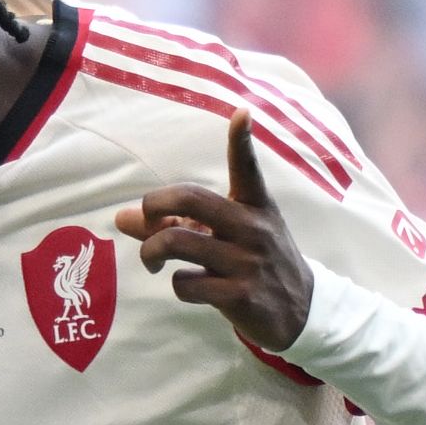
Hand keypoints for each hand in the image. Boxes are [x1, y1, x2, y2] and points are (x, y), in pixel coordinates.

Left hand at [114, 111, 314, 354]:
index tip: (241, 113)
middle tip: (143, 220)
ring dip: (150, 251)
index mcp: (254, 206)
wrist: (301, 311)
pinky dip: (177, 284)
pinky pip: (186, 283)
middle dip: (153, 206)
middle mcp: (252, 228)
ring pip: (177, 242)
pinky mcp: (240, 295)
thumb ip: (178, 224)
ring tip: (152, 260)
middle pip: (191, 200)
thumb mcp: (229, 236)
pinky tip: (189, 285)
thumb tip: (124, 217)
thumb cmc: (256, 262)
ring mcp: (247, 262)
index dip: (242, 140)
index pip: (247, 169)